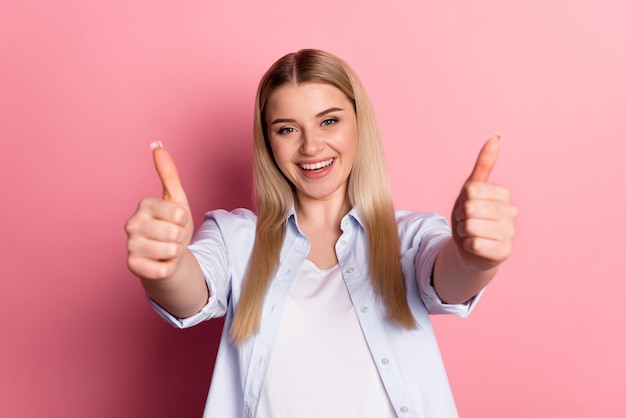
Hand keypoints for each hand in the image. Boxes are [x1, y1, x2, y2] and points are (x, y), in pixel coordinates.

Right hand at [125, 142, 193, 279]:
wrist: (167, 255)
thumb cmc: (172, 225)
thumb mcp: (176, 199)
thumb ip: (168, 174)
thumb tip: (157, 145)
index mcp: (144, 205)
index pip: (179, 213)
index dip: (185, 220)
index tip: (177, 222)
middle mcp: (132, 223)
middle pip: (175, 233)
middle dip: (181, 238)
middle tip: (172, 237)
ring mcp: (130, 245)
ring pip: (170, 251)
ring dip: (175, 253)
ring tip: (167, 249)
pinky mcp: (132, 266)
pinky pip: (162, 269)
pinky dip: (168, 267)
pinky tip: (161, 262)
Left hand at [451, 135, 516, 270]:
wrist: (470, 248)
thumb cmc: (471, 216)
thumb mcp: (472, 189)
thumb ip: (483, 164)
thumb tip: (496, 137)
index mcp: (504, 194)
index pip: (470, 190)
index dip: (462, 200)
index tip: (467, 206)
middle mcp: (512, 212)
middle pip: (470, 208)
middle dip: (460, 217)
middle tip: (467, 222)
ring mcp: (510, 233)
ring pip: (471, 226)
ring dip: (463, 232)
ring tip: (471, 234)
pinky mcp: (504, 252)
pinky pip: (475, 244)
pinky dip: (468, 246)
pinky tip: (475, 247)